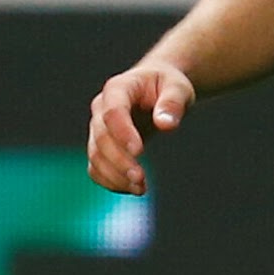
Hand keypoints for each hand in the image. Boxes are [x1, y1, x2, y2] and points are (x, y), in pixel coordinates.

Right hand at [87, 63, 194, 195]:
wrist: (156, 88)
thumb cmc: (167, 85)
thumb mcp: (178, 87)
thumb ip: (173, 102)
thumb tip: (165, 125)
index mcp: (118, 88)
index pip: (113, 112)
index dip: (123, 133)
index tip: (139, 152)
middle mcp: (101, 108)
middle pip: (102, 138)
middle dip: (120, 161)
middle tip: (141, 178)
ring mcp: (97, 128)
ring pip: (95, 156)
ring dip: (115, 176)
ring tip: (141, 188)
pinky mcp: (100, 146)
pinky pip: (96, 168)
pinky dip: (111, 181)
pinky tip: (133, 189)